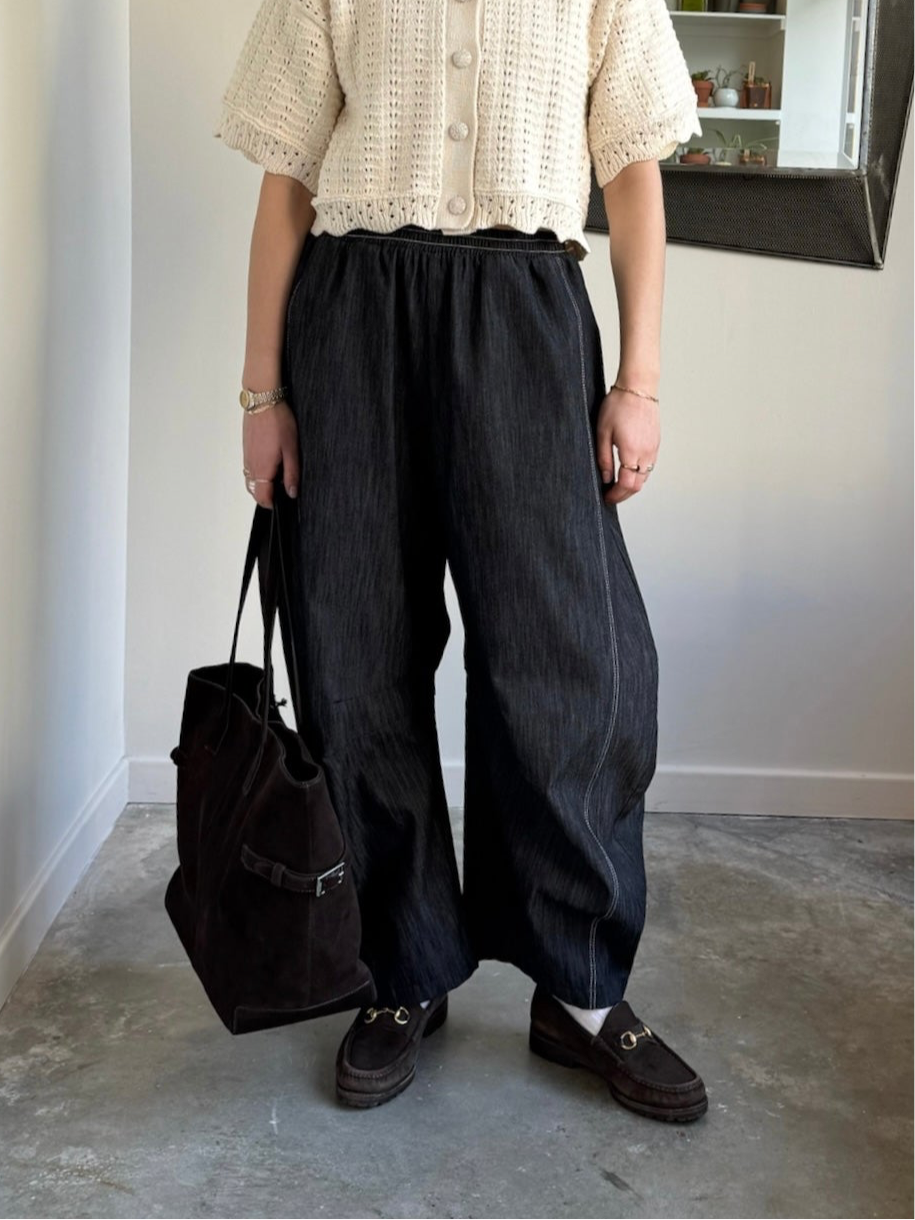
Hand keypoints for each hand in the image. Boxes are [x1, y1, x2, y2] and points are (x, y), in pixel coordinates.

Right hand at [242, 401, 299, 508]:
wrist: (262, 400)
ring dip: (261, 483)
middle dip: (266, 495)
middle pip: (254, 491)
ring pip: (250, 480)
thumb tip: (292, 492)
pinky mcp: (245, 448)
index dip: (272, 504)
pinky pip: (248, 467)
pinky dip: (257, 471)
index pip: (262, 498)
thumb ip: (291, 474)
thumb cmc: (278, 421)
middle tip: (281, 487)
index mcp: (262, 469)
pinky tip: (270, 460)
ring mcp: (246, 457)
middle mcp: (251, 466)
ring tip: (277, 473)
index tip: (282, 501)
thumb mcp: (291, 449)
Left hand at [595, 385, 658, 504]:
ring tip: (617, 485)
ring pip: (645, 477)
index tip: (606, 498)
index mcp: (631, 452)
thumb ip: (604, 458)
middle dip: (624, 494)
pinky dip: (639, 474)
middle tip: (611, 495)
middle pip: (637, 485)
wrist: (638, 387)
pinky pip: (649, 466)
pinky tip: (628, 471)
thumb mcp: (602, 432)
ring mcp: (653, 448)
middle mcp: (646, 453)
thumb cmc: (618, 405)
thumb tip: (606, 478)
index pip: (626, 485)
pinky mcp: (656, 443)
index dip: (616, 496)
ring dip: (632, 485)